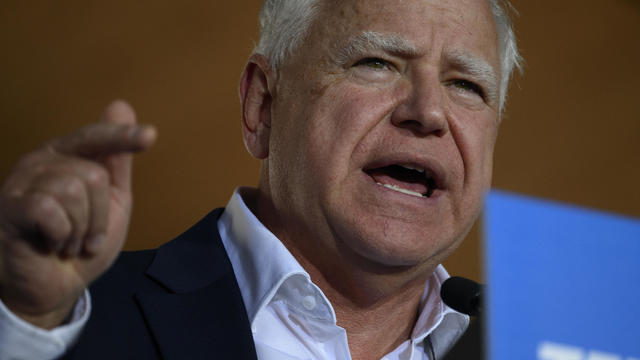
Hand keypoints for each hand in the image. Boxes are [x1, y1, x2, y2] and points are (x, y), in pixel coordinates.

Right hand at [0, 100, 155, 328]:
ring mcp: (22, 182)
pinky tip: (50, 245)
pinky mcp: (10, 207)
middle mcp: (42, 162)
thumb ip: (116, 161)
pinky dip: (62, 236)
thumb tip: (121, 105)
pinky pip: (51, 209)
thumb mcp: (110, 202)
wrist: (51, 288)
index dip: (122, 137)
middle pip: (93, 175)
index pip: (96, 138)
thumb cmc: (80, 243)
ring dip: (81, 229)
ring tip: (68, 242)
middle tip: (84, 237)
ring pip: (74, 190)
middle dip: (99, 217)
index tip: (150, 136)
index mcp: (67, 157)